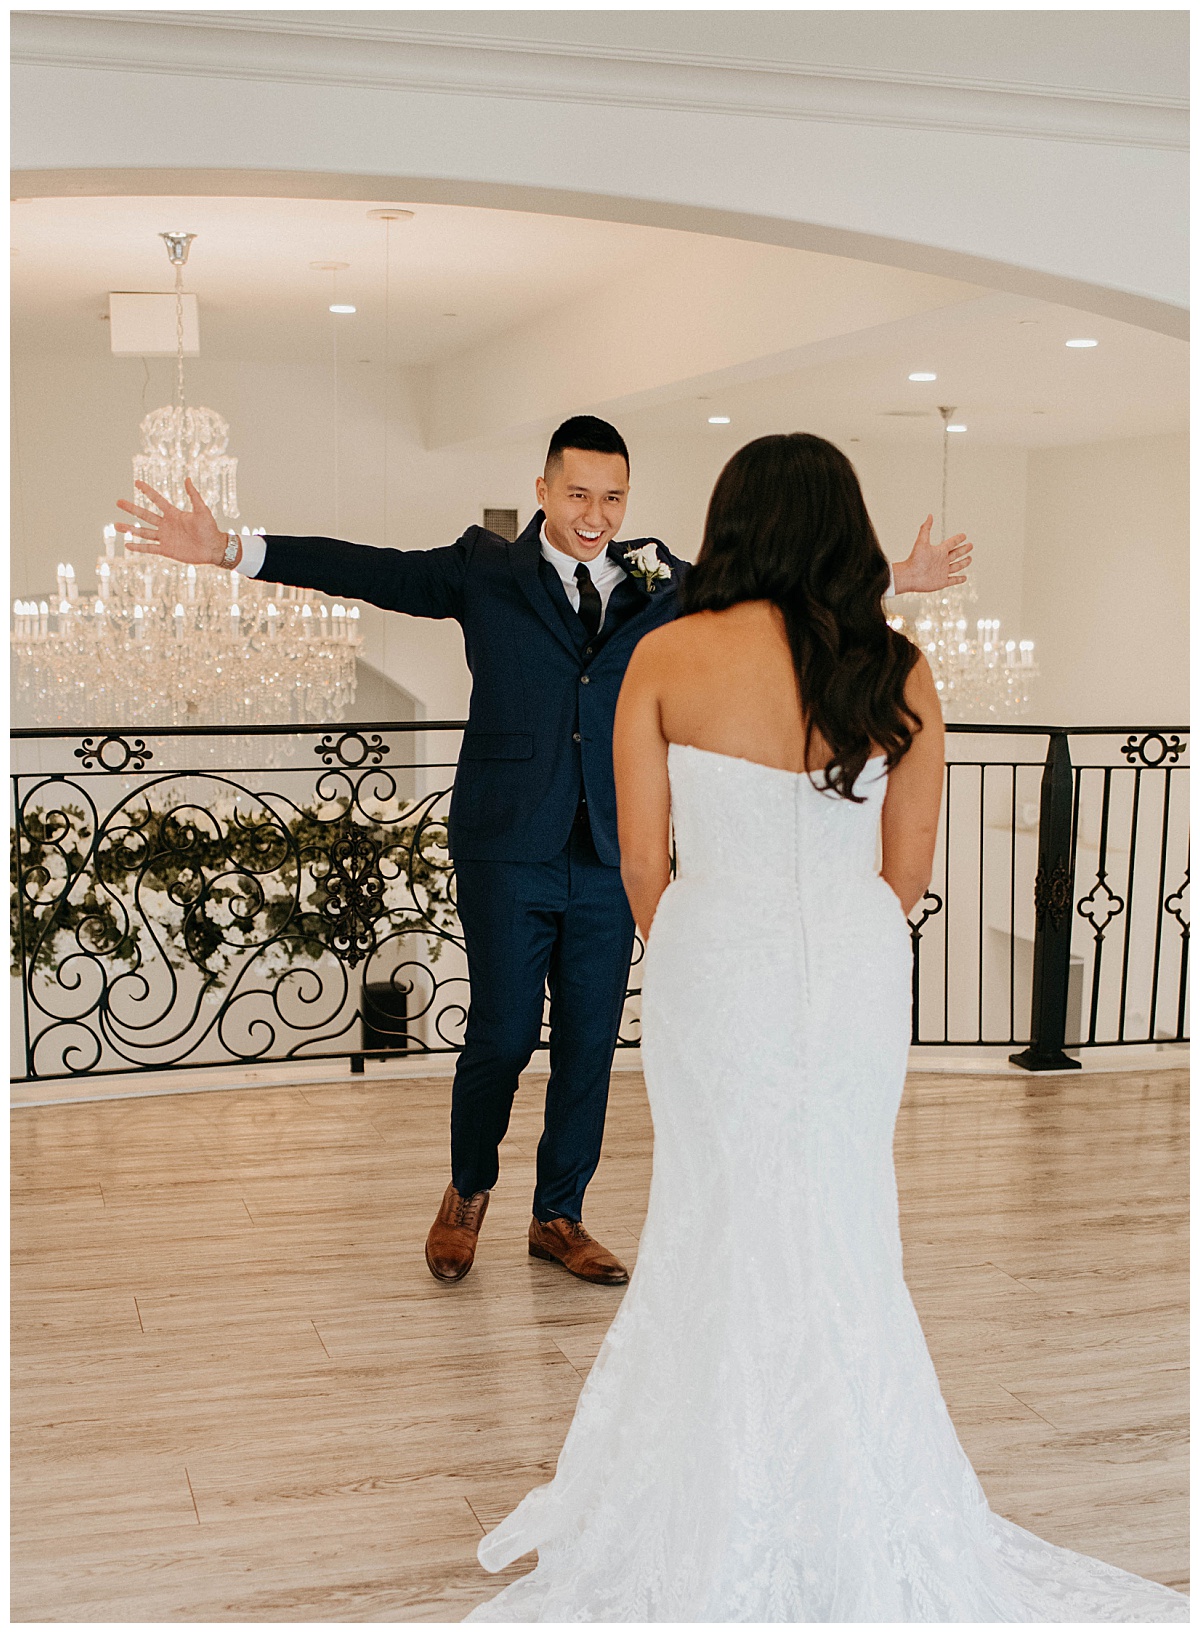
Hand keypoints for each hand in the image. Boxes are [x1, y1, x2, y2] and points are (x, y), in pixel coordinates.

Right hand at [113, 478, 228, 565]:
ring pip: (143, 532)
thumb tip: (187, 478)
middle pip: (145, 515)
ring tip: (116, 525)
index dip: (147, 491)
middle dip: (131, 508)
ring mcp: (165, 537)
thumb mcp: (202, 510)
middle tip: (118, 502)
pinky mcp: (166, 550)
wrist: (214, 548)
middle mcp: (166, 524)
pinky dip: (139, 547)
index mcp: (174, 514)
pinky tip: (127, 545)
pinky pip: (150, 548)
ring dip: (130, 529)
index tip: (137, 482)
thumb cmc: (210, 529)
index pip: (157, 500)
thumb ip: (194, 495)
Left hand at [891, 515, 971, 595]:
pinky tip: (964, 578)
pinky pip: (953, 580)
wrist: (909, 576)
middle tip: (970, 545)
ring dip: (963, 563)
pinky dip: (959, 579)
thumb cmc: (914, 560)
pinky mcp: (942, 582)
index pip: (951, 543)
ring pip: (956, 566)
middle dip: (963, 550)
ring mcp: (942, 571)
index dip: (958, 539)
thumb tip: (930, 515)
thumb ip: (926, 529)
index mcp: (938, 551)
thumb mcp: (922, 542)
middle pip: (956, 554)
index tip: (964, 535)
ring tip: (970, 559)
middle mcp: (941, 560)